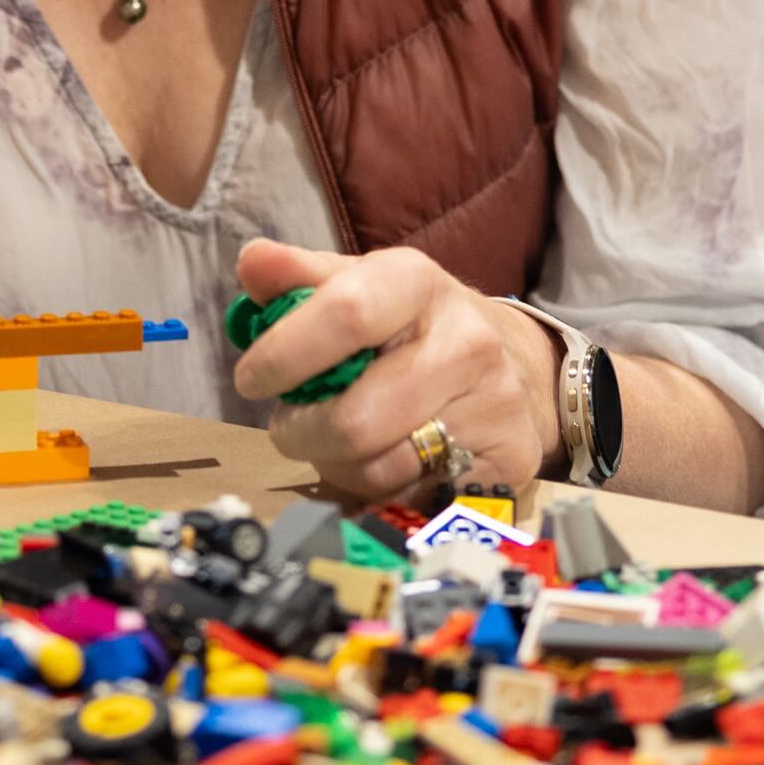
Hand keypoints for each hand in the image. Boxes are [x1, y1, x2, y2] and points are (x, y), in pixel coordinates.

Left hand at [229, 238, 562, 500]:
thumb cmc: (408, 327)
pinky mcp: (512, 460)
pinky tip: (385, 462)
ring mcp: (496, 404)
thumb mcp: (357, 286)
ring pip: (382, 469)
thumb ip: (297, 277)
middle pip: (356, 419)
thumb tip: (251, 264)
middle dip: (301, 433)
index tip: (251, 379)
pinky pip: (417, 500)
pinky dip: (384, 492)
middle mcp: (467, 340)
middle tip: (291, 426)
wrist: (508, 364)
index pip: (346, 314)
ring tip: (338, 442)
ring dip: (338, 466)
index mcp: (418, 283)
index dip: (284, 354)